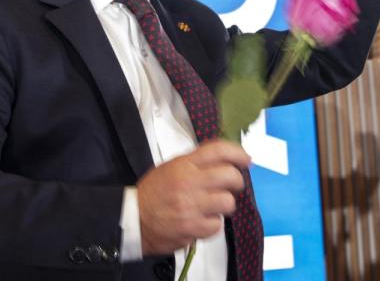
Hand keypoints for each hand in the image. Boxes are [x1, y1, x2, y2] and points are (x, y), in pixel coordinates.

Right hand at [137, 140, 250, 254]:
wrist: (133, 220)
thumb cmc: (153, 193)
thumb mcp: (170, 168)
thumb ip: (195, 163)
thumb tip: (224, 160)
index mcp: (183, 165)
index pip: (218, 151)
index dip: (237, 153)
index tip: (246, 159)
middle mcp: (190, 183)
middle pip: (230, 177)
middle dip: (237, 182)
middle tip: (232, 186)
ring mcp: (192, 207)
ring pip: (228, 202)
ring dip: (224, 205)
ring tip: (213, 206)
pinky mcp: (192, 228)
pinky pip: (217, 225)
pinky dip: (212, 224)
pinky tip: (201, 221)